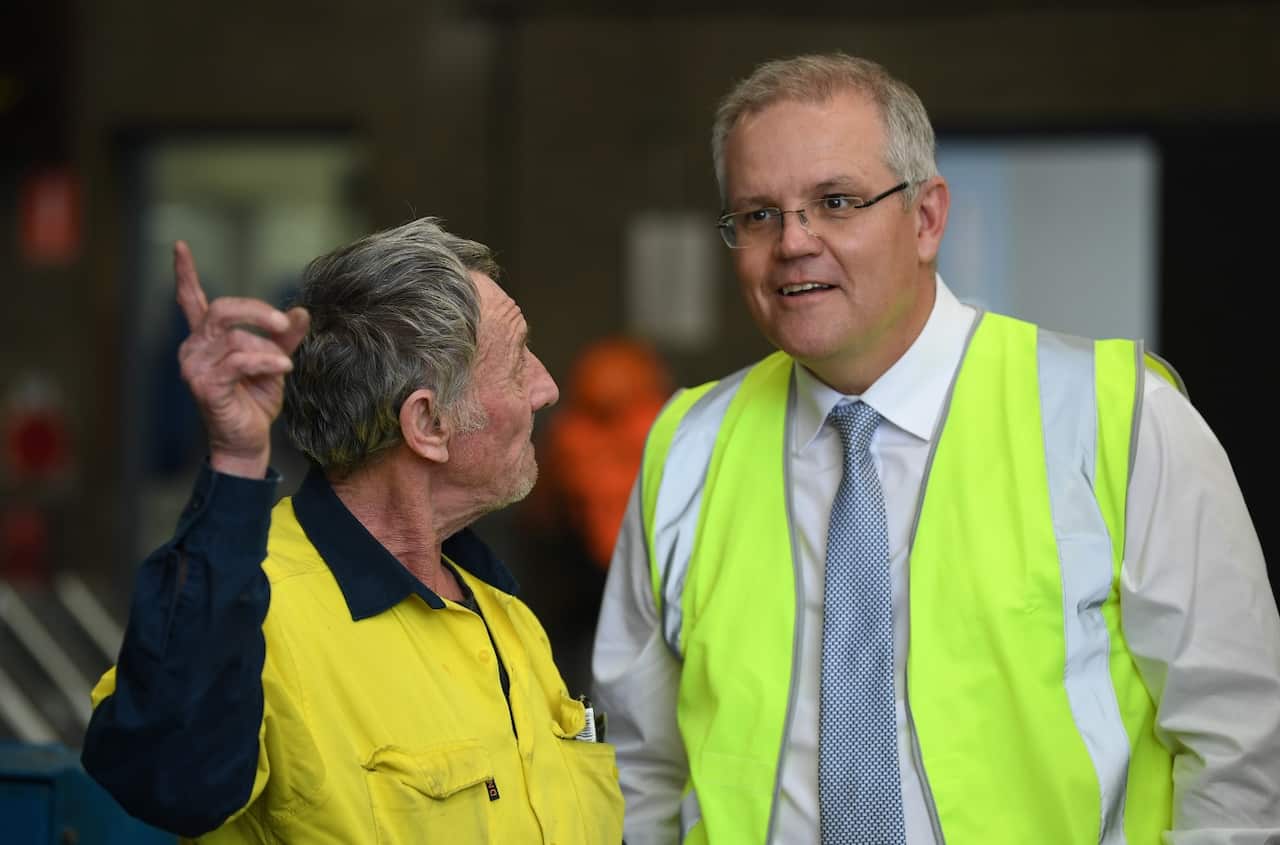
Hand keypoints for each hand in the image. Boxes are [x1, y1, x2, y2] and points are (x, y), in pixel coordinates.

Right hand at [174, 241, 309, 478]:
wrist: (247, 439)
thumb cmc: (255, 400)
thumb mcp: (274, 360)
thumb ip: (284, 336)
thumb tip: (301, 312)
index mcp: (206, 339)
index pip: (190, 300)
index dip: (185, 273)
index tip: (180, 246)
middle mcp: (194, 348)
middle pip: (221, 310)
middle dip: (255, 311)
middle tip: (281, 323)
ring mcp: (194, 367)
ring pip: (234, 337)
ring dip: (266, 348)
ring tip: (282, 364)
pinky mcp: (204, 385)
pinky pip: (238, 360)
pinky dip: (264, 361)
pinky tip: (281, 367)